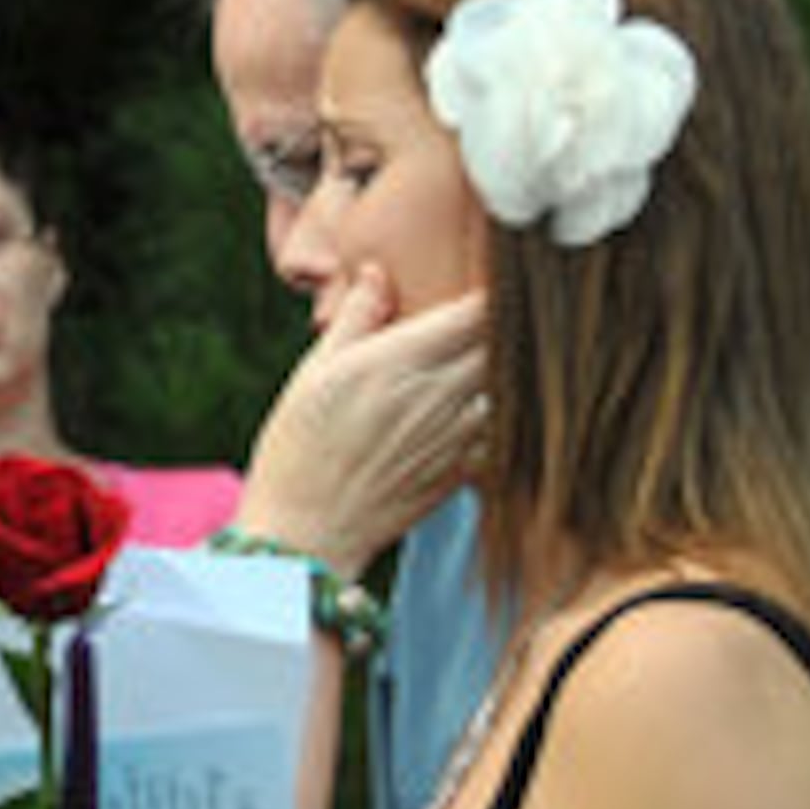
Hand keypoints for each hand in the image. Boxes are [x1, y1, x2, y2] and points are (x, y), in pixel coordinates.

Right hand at [235, 269, 487, 572]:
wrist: (305, 535)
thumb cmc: (297, 451)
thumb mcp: (311, 375)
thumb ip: (354, 319)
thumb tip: (378, 273)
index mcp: (398, 361)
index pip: (479, 307)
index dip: (495, 287)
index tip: (492, 275)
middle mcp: (438, 394)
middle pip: (507, 340)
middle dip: (509, 321)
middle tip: (505, 308)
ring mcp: (459, 434)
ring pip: (512, 381)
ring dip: (506, 364)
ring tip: (493, 353)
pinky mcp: (467, 467)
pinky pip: (505, 425)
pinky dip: (500, 409)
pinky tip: (476, 405)